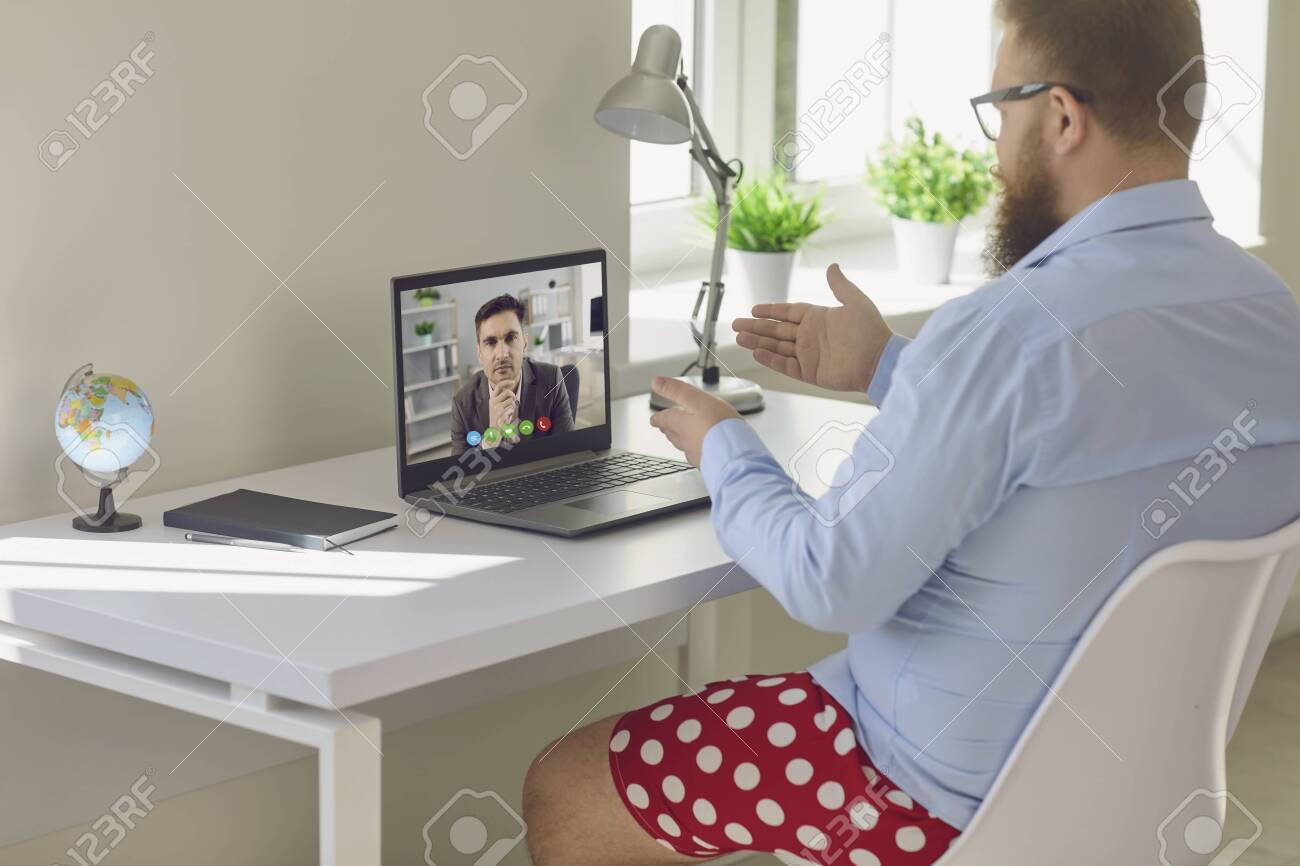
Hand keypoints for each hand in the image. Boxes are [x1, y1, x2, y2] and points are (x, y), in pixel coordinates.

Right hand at [487, 380, 517, 443]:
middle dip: (513, 396)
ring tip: (508, 412)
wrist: (493, 430)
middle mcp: (493, 401)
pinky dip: (512, 412)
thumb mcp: (496, 406)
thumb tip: (508, 390)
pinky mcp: (501, 412)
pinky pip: (512, 408)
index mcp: (492, 399)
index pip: (498, 386)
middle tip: (513, 400)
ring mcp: (497, 407)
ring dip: (513, 406)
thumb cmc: (497, 418)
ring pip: (511, 401)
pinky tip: (507, 417)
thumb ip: (501, 398)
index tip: (512, 381)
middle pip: (508, 392)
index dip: (506, 382)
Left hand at [649, 376, 740, 466]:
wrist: (736, 455)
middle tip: (664, 428)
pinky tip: (704, 451)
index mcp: (681, 425)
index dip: (658, 418)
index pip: (664, 420)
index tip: (654, 419)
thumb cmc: (719, 426)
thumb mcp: (697, 400)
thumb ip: (676, 390)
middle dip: (668, 429)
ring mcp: (698, 454)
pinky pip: (701, 456)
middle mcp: (686, 441)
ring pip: (685, 446)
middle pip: (672, 434)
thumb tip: (656, 382)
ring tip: (681, 438)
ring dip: (681, 441)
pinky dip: (699, 451)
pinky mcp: (711, 463)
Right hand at [732, 263, 891, 392]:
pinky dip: (771, 360)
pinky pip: (786, 365)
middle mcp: (811, 337)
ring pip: (777, 347)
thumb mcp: (856, 301)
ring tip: (739, 338)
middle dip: (756, 327)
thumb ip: (840, 285)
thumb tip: (832, 266)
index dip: (770, 311)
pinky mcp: (810, 373)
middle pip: (777, 330)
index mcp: (819, 319)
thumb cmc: (871, 331)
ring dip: (758, 343)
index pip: (788, 313)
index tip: (753, 309)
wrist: (880, 360)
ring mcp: (809, 355)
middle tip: (735, 325)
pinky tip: (757, 353)